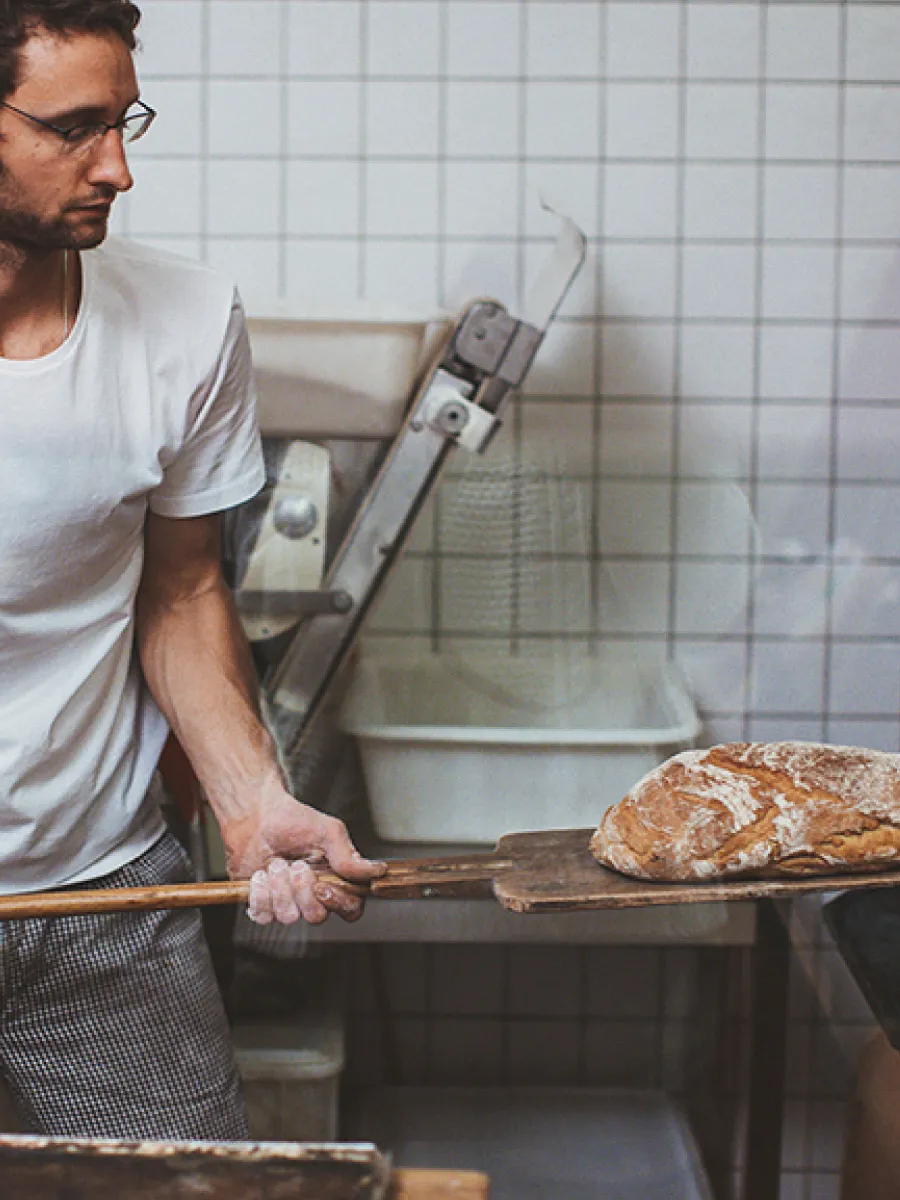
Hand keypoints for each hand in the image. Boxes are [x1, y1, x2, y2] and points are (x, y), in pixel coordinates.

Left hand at [220, 780, 385, 925]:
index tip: (322, 886)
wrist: (255, 816)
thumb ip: (348, 855)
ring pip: (289, 917)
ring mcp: (288, 901)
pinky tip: (261, 874)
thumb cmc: (292, 820)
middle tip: (296, 865)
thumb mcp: (327, 831)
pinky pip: (263, 916)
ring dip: (279, 888)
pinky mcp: (264, 904)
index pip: (350, 908)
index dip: (339, 903)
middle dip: (303, 891)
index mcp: (336, 879)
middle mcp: (313, 894)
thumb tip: (376, 871)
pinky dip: (260, 894)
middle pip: (317, 916)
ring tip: (276, 864)